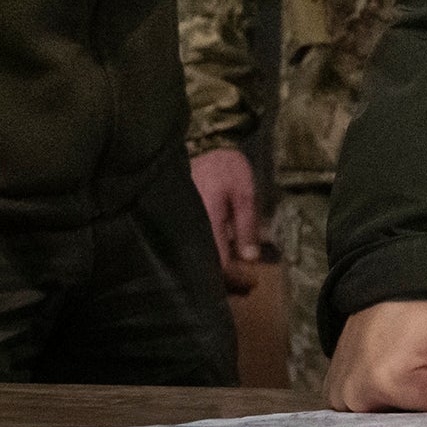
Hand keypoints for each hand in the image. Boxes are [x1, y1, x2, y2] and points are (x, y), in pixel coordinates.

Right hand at [190, 146, 263, 293]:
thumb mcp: (244, 193)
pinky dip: (204, 253)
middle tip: (243, 282)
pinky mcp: (176, 220)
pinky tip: (216, 255)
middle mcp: (186, 228)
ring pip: (195, 256)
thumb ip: (247, 226)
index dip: (234, 277)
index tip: (250, 282)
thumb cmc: (226, 167)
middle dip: (223, 278)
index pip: (217, 263)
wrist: (203, 144)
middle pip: (203, 265)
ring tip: (232, 271)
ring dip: (213, 267)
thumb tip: (250, 259)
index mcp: (205, 222)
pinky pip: (190, 244)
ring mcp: (179, 224)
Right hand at [324, 299, 426, 412]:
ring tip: (407, 359)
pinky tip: (390, 368)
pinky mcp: (334, 397)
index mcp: (388, 384)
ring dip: (413, 397)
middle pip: (421, 421)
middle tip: (426, 355)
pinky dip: (390, 398)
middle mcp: (353, 399)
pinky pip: (376, 414)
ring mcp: (339, 400)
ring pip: (401, 419)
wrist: (396, 274)